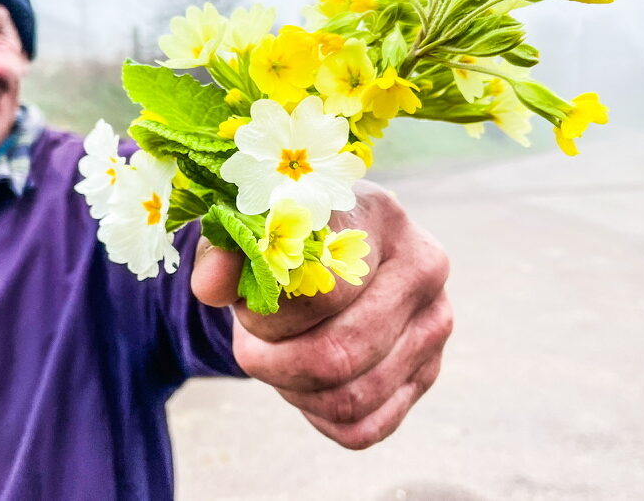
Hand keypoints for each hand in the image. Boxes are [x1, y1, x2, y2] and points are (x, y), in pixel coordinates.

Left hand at [191, 180, 452, 449]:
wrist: (328, 251)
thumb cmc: (285, 238)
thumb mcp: (249, 232)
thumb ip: (223, 252)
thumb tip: (209, 284)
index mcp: (379, 215)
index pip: (321, 291)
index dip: (266, 314)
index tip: (242, 304)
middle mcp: (423, 267)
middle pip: (337, 354)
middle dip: (275, 361)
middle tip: (250, 344)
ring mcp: (434, 323)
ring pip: (350, 397)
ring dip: (292, 389)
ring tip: (274, 358)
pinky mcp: (428, 372)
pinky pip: (364, 427)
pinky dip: (318, 416)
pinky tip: (303, 383)